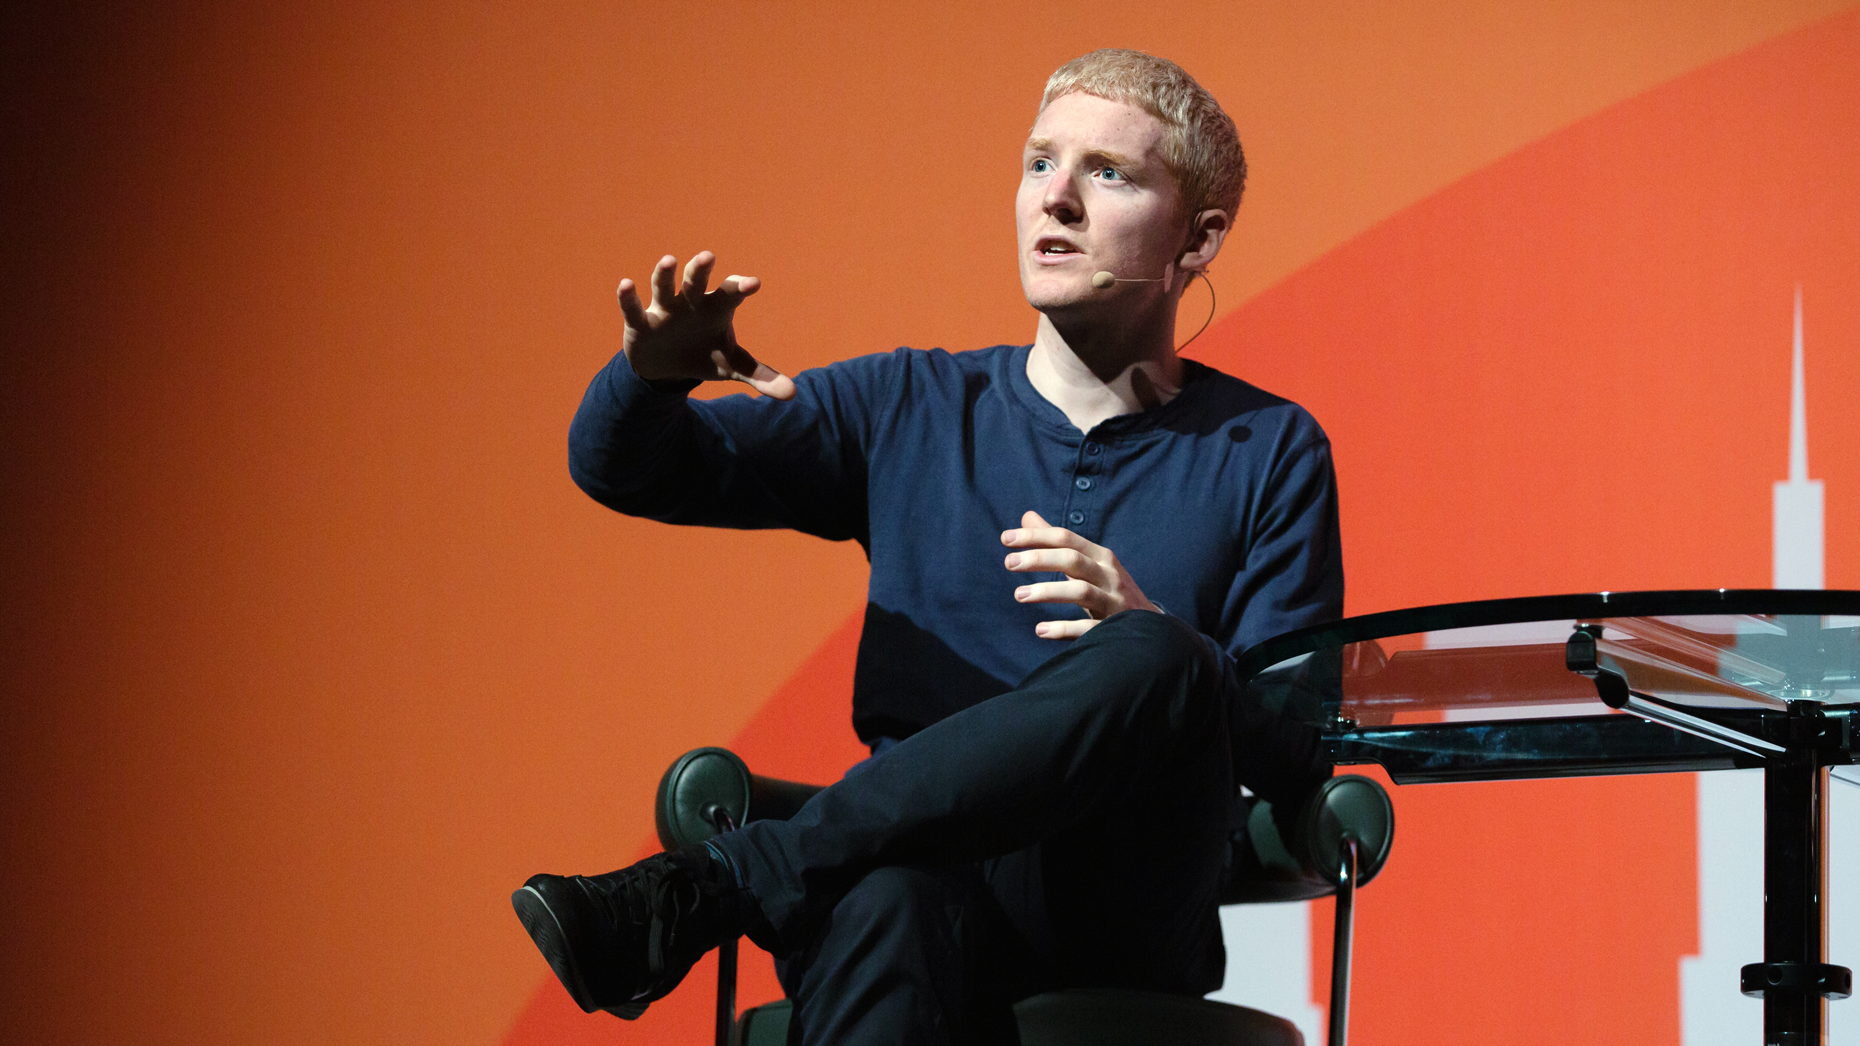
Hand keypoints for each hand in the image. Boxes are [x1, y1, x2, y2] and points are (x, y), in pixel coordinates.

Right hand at [617, 251, 795, 399]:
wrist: (667, 367)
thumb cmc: (705, 355)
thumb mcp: (732, 366)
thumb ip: (760, 376)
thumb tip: (793, 394)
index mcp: (715, 308)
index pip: (730, 293)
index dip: (740, 287)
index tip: (754, 284)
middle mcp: (690, 302)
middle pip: (695, 282)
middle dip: (700, 270)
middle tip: (708, 257)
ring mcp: (664, 310)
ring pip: (664, 287)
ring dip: (665, 275)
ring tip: (670, 261)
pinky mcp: (640, 323)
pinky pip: (634, 308)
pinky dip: (629, 297)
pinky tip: (626, 284)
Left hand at [1001, 510, 1159, 638]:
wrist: (1150, 628)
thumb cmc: (1109, 590)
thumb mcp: (1088, 563)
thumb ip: (1056, 542)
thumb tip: (1027, 516)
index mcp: (1101, 557)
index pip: (1066, 539)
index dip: (1036, 536)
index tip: (1005, 538)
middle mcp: (1109, 575)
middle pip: (1072, 560)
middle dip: (1039, 559)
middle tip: (1008, 563)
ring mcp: (1113, 601)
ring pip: (1080, 591)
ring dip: (1047, 591)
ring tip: (1019, 595)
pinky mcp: (1114, 628)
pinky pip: (1088, 627)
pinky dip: (1064, 629)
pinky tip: (1040, 630)